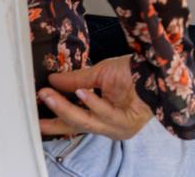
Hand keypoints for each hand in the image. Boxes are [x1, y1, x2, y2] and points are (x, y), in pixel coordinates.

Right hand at [38, 55, 152, 140]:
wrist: (160, 68)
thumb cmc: (134, 71)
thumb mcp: (101, 73)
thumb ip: (76, 80)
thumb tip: (51, 80)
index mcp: (100, 115)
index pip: (72, 122)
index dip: (53, 120)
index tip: (34, 118)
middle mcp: (108, 125)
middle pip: (75, 125)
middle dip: (54, 114)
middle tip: (37, 101)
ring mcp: (117, 127)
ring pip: (86, 122)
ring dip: (66, 108)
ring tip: (50, 95)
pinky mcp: (127, 123)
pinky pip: (106, 116)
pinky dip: (93, 104)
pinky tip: (82, 93)